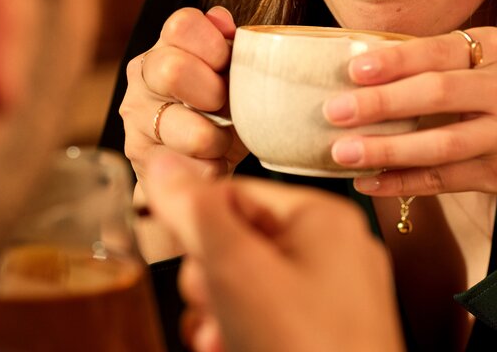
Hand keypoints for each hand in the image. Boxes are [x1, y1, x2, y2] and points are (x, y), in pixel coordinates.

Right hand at [120, 7, 249, 258]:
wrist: (201, 161)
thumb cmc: (223, 109)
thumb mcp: (235, 73)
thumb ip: (232, 43)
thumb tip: (221, 18)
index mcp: (169, 44)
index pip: (182, 25)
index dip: (214, 45)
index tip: (227, 64)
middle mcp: (144, 74)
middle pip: (172, 70)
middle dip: (212, 92)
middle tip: (225, 106)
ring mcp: (137, 114)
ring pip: (179, 124)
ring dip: (214, 138)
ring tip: (221, 141)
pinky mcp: (140, 154)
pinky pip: (185, 164)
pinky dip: (209, 168)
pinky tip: (212, 164)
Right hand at [145, 152, 403, 351]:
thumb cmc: (303, 347)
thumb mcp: (235, 269)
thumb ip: (195, 211)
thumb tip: (162, 162)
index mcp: (322, 219)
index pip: (234, 192)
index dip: (195, 222)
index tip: (174, 250)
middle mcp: (334, 253)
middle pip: (237, 241)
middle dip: (207, 277)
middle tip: (209, 302)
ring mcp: (332, 299)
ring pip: (246, 285)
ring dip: (216, 311)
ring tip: (216, 337)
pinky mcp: (323, 336)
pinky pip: (266, 318)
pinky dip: (237, 332)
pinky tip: (224, 348)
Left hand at [324, 27, 496, 227]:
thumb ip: (448, 63)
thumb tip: (369, 69)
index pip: (438, 52)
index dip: (394, 61)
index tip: (353, 70)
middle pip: (436, 94)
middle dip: (381, 104)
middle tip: (335, 111)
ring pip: (439, 144)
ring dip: (387, 150)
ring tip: (343, 153)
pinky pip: (444, 180)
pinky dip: (404, 182)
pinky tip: (370, 183)